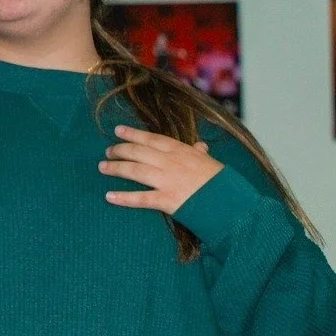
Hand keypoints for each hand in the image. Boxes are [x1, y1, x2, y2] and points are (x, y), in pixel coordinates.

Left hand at [100, 125, 223, 214]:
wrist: (232, 204)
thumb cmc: (224, 184)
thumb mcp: (213, 163)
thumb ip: (201, 154)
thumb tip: (200, 146)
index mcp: (182, 151)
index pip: (152, 139)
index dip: (133, 134)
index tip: (118, 131)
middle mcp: (171, 163)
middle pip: (138, 152)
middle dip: (120, 150)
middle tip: (108, 152)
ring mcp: (167, 181)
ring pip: (134, 171)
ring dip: (116, 168)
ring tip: (103, 168)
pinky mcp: (167, 200)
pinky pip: (141, 198)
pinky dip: (123, 198)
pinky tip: (109, 196)